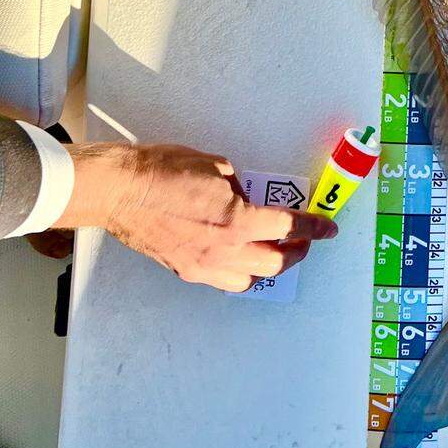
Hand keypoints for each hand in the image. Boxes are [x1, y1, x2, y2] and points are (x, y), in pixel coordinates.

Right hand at [55, 143, 336, 291]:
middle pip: (277, 261)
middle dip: (297, 251)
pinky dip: (242, 272)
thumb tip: (247, 198)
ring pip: (252, 278)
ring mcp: (204, 264)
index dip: (314, 228)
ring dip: (270, 266)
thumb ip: (240, 187)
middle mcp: (225, 248)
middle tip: (303, 240)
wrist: (119, 190)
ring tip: (275, 251)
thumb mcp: (216, 167)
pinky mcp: (186, 270)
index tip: (329, 228)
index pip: (289, 227)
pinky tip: (242, 258)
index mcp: (238, 219)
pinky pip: (224, 280)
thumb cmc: (163, 170)